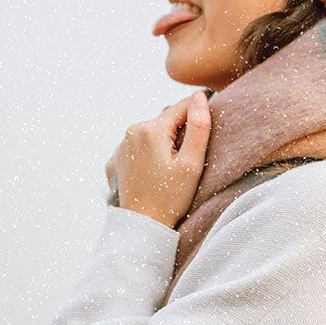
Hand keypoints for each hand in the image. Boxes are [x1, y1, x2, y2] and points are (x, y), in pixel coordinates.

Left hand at [105, 90, 210, 228]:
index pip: (182, 107)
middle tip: (190, 156)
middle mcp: (132, 132)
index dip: (199, 114)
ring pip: (152, 131)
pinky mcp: (117, 160)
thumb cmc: (170, 197)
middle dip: (181, 130)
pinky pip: (139, 146)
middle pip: (166, 119)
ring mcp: (121, 146)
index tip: (209, 128)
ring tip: (173, 166)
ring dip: (165, 140)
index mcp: (151, 129)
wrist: (142, 226)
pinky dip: (150, 152)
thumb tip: (199, 98)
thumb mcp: (192, 163)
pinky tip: (156, 171)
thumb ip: (199, 127)